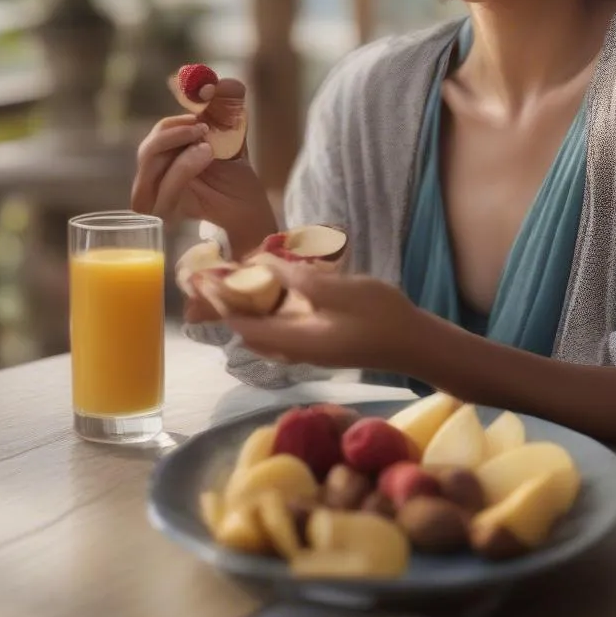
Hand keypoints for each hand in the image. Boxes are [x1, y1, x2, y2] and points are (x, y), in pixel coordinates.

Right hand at [130, 78, 276, 251]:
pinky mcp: (163, 213)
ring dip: (178, 144)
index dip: (180, 113)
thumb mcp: (233, 133)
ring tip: (207, 143)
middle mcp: (154, 176)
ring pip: (151, 162)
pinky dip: (182, 167)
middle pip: (148, 146)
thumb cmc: (237, 175)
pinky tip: (205, 154)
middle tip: (203, 125)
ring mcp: (155, 196)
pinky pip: (164, 187)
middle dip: (173, 130)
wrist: (251, 208)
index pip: (160, 131)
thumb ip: (226, 106)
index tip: (204, 99)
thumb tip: (218, 81)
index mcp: (166, 155)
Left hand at [214, 264, 429, 373]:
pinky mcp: (318, 345)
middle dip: (230, 305)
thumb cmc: (378, 315)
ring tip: (243, 279)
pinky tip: (280, 290)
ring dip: (250, 309)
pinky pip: (281, 330)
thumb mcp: (338, 291)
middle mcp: (293, 351)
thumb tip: (262, 265)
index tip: (203, 279)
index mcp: (293, 340)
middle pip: (249, 331)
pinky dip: (270, 312)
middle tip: (221, 275)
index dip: (219, 302)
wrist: (411, 343)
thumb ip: (298, 280)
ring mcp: (307, 351)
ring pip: (264, 332)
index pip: (242, 325)